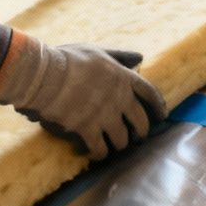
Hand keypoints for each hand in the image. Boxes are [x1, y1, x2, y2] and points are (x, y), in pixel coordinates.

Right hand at [0, 34, 167, 160]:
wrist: (43, 75)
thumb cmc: (68, 59)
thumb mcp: (97, 51)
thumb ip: (119, 56)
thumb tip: (140, 57)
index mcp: (123, 76)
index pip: (150, 93)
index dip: (158, 106)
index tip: (162, 116)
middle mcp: (120, 98)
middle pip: (140, 122)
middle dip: (141, 132)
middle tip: (137, 137)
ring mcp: (105, 115)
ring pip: (122, 140)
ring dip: (120, 145)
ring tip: (114, 146)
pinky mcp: (88, 130)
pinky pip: (100, 150)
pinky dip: (99, 154)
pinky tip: (96, 154)